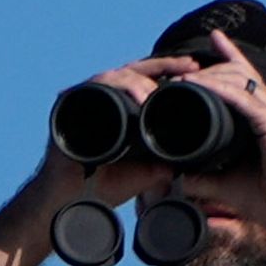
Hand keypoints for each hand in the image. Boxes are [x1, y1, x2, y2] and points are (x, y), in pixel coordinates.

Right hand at [36, 50, 199, 202]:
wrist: (70, 200)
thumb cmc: (105, 186)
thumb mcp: (143, 173)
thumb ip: (163, 164)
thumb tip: (190, 161)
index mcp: (121, 108)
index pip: (147, 81)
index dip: (170, 71)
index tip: (197, 69)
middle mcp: (102, 99)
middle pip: (134, 71)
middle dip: (163, 66)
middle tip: (190, 66)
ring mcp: (84, 99)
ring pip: (115, 76)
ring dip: (138, 82)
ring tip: (158, 94)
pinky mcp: (68, 106)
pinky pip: (92, 88)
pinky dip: (115, 88)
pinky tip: (136, 98)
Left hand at [185, 28, 265, 220]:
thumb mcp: (229, 187)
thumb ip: (204, 179)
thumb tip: (178, 177)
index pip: (249, 81)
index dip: (232, 58)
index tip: (215, 40)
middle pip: (241, 73)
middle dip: (213, 65)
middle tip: (182, 70)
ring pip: (239, 79)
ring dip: (208, 76)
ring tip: (182, 79)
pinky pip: (241, 98)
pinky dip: (217, 89)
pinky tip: (196, 86)